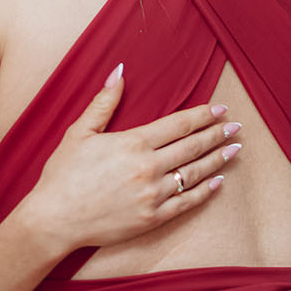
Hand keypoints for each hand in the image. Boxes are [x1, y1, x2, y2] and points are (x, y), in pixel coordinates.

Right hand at [19, 63, 241, 253]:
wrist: (54, 219)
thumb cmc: (63, 174)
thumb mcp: (80, 132)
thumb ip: (104, 102)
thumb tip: (120, 71)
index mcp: (133, 143)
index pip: (179, 124)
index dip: (203, 115)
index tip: (220, 108)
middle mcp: (148, 168)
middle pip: (192, 147)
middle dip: (217, 134)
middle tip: (236, 126)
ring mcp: (153, 195)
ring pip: (194, 174)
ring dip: (217, 160)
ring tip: (234, 150)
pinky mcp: (152, 218)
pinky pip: (186, 203)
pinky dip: (205, 192)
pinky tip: (217, 182)